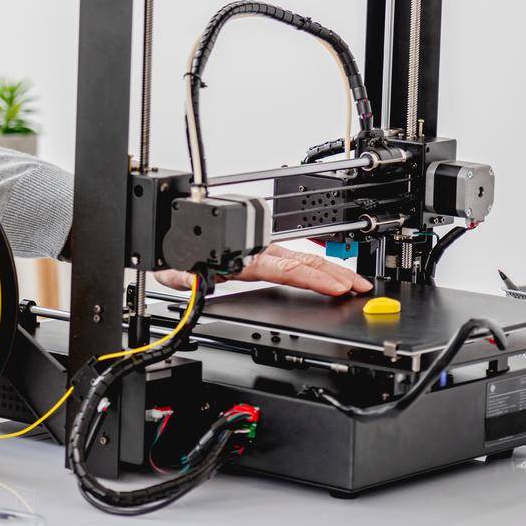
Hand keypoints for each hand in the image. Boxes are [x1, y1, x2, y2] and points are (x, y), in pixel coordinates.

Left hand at [155, 244, 372, 296]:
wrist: (165, 239)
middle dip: (334, 273)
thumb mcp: (175, 273)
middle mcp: (254, 250)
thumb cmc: (172, 255)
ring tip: (353, 281)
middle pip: (301, 261)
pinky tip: (327, 269)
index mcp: (241, 257)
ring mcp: (259, 250)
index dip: (312, 277)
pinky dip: (313, 263)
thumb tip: (197, 280)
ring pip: (300, 257)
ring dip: (328, 269)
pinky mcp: (258, 252)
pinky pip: (291, 257)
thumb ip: (187, 278)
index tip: (336, 285)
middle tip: (361, 286)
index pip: (284, 269)